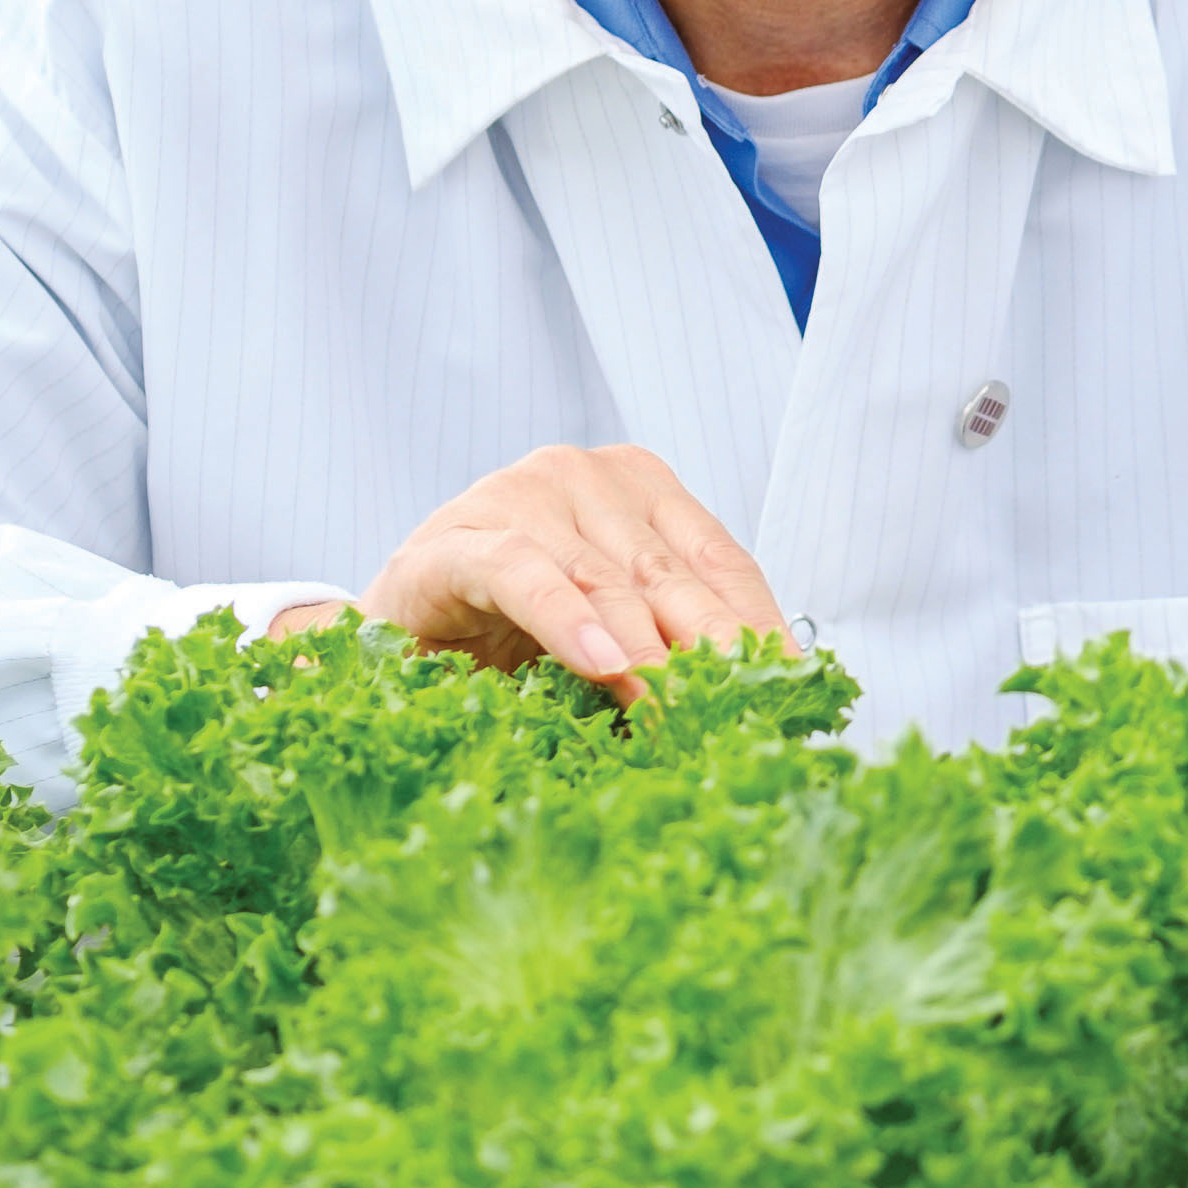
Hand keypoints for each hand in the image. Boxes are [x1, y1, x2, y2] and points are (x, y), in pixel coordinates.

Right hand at [270, 444, 796, 702]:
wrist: (393, 639)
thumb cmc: (512, 640)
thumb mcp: (609, 645)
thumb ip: (673, 656)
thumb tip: (764, 711)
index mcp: (641, 489)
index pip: (721, 560)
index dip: (759, 626)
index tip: (794, 687)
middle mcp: (585, 476)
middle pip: (671, 572)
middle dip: (712, 648)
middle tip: (745, 711)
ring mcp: (518, 495)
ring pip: (604, 578)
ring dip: (645, 652)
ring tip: (679, 710)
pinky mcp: (454, 539)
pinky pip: (523, 574)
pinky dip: (566, 621)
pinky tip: (602, 665)